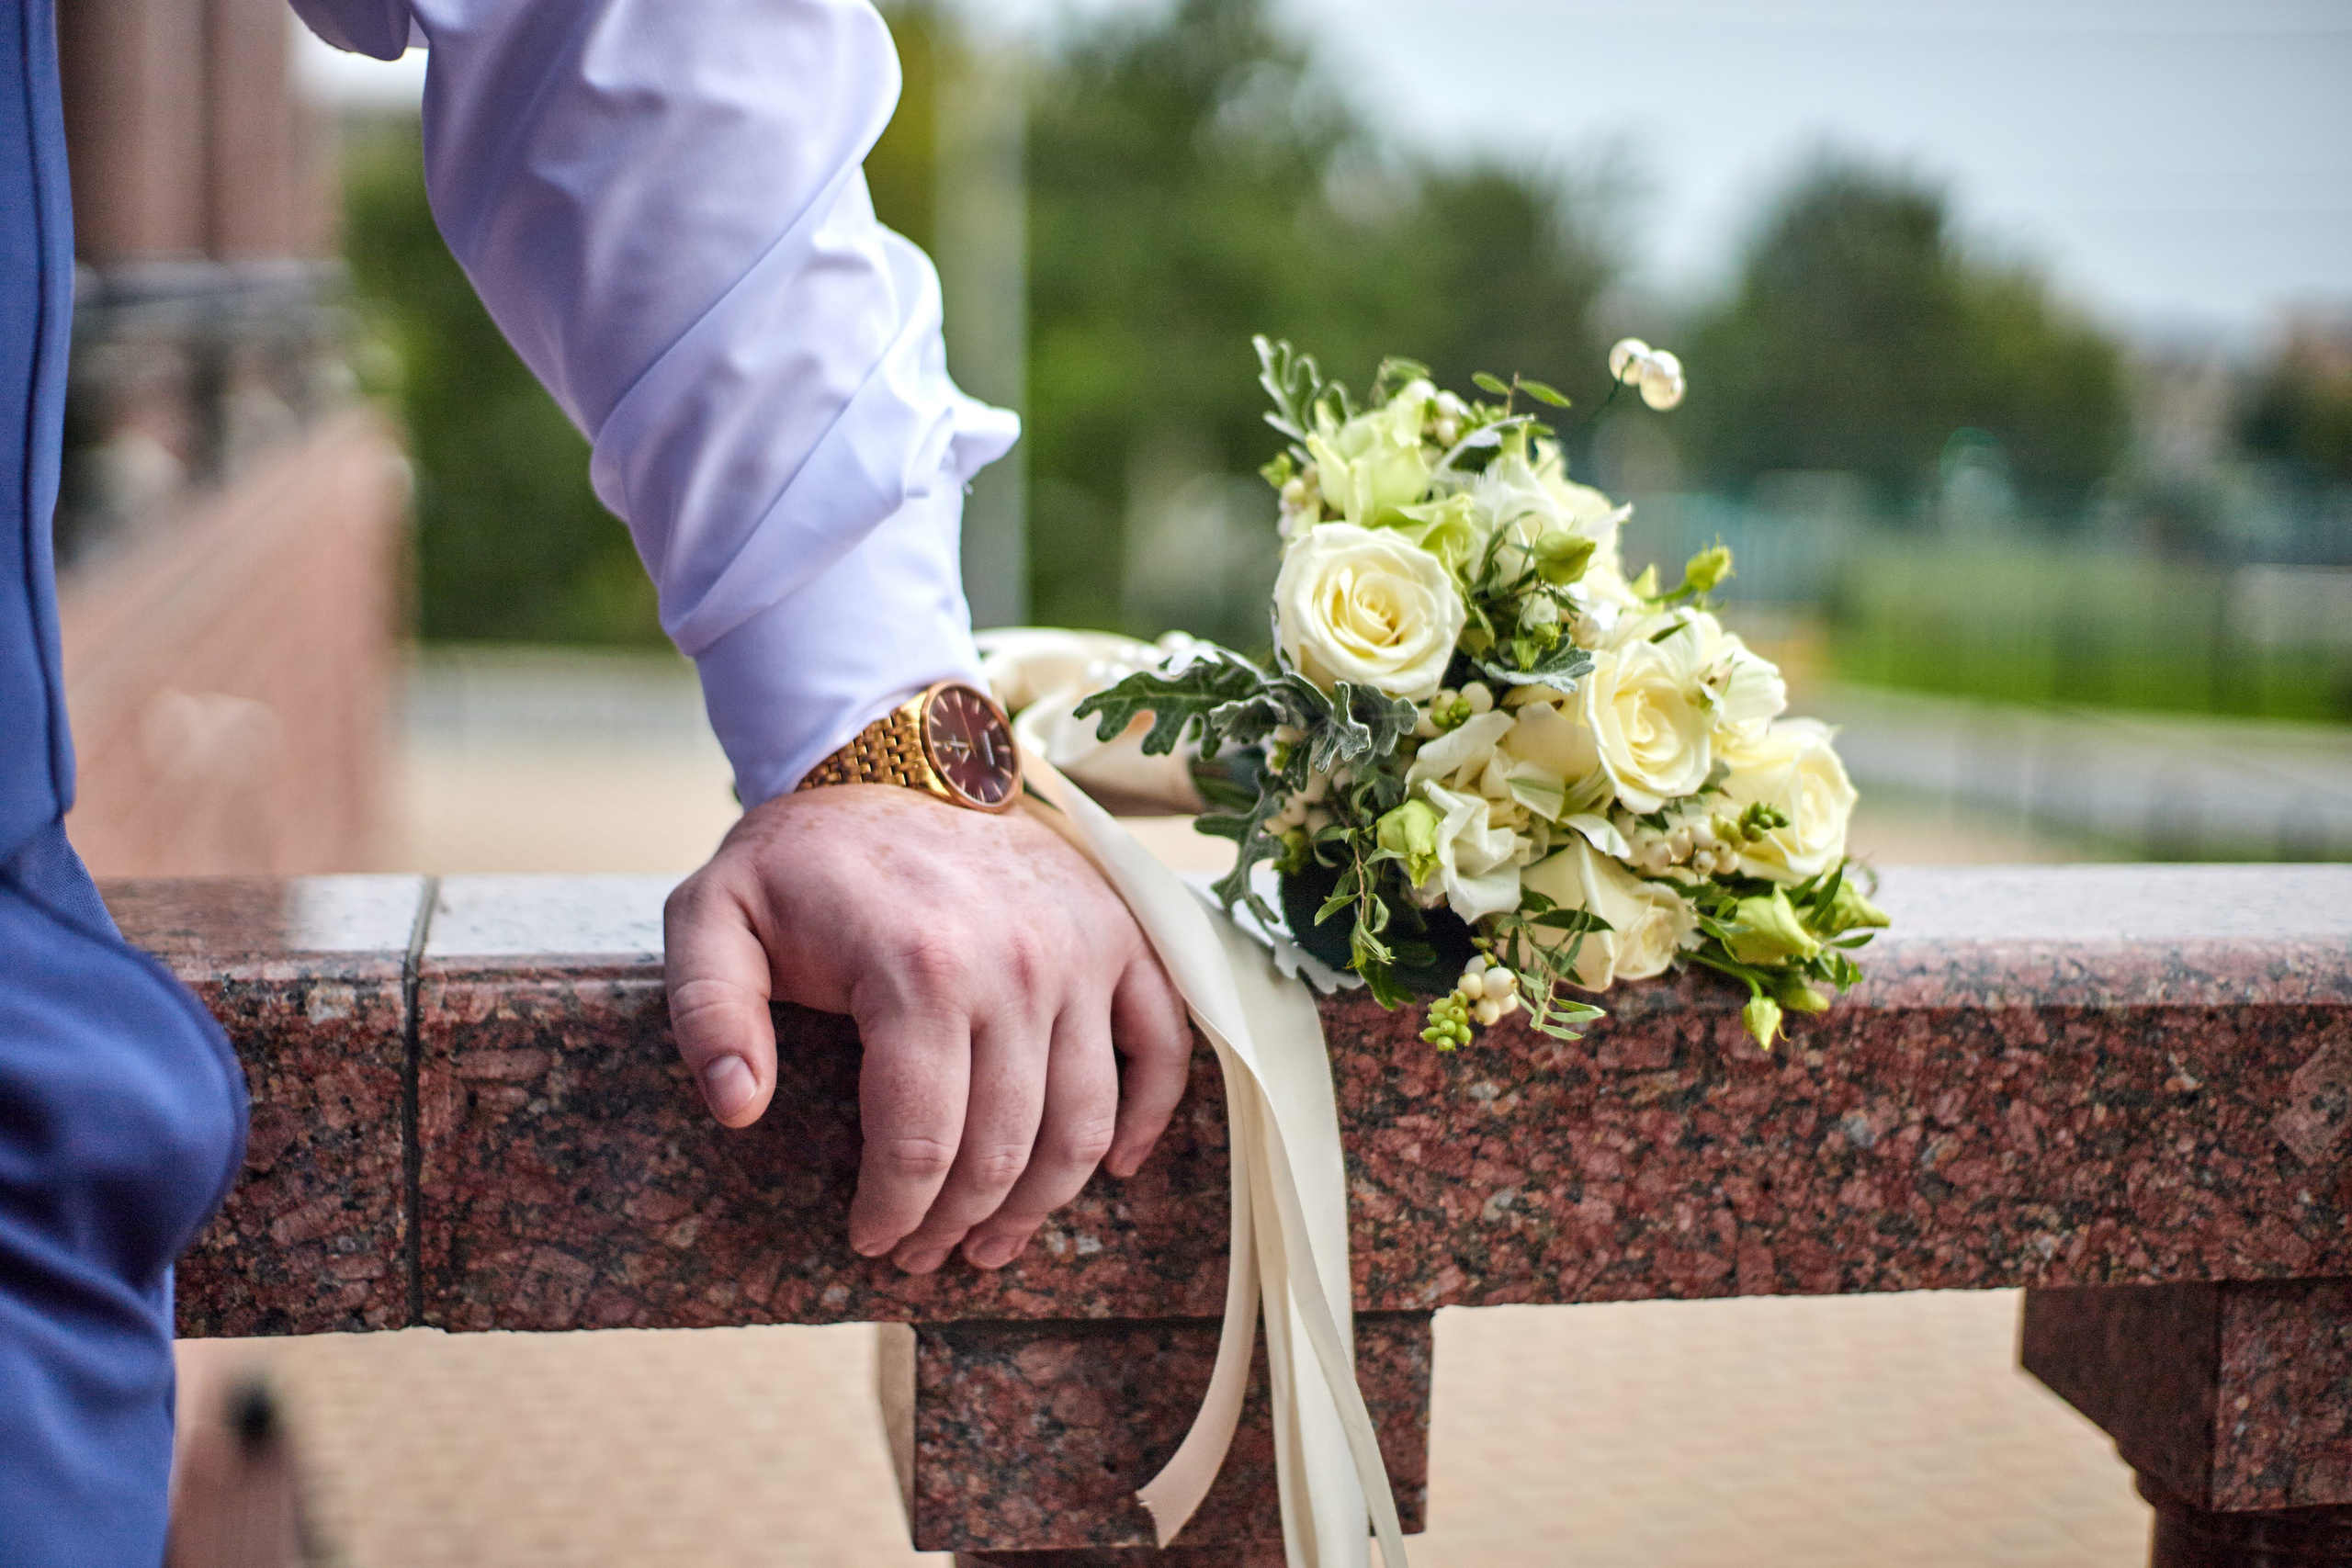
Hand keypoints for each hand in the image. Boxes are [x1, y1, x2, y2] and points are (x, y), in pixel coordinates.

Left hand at [663, 785, 1192, 1272]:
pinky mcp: (1122, 936)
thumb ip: (708, 1012)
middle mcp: (1016, 965)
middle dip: (960, 1223)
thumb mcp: (713, 914)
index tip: (870, 1241)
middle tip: (924, 1255)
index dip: (895, 1211)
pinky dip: (1146, 1118)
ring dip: (1045, 1202)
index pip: (921, 1138)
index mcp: (916, 967)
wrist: (902, 756)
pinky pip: (1163, 1047)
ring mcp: (1081, 950)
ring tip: (995, 1240)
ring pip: (1084, 1120)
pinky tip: (1113, 1167)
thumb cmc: (803, 856)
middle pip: (1006, 1146)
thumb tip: (739, 1110)